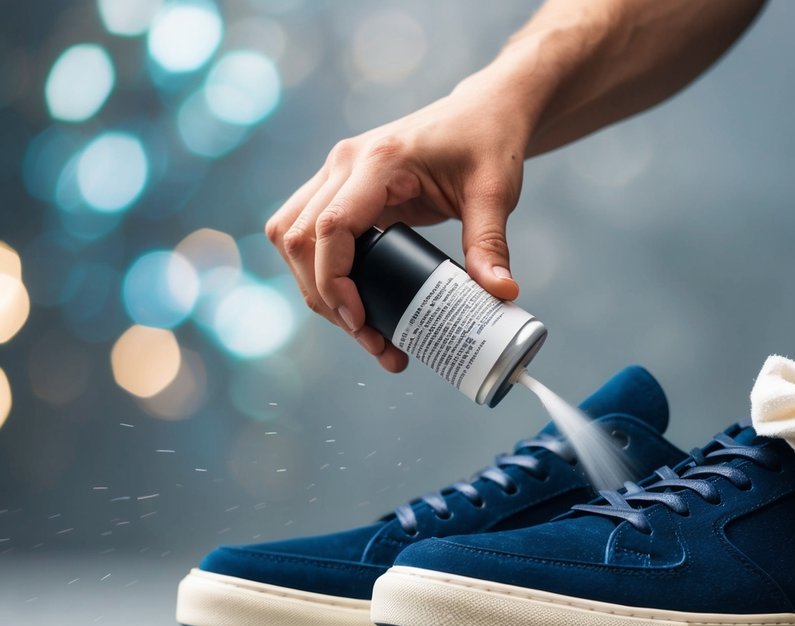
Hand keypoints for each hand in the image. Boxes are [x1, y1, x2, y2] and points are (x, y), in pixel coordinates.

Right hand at [265, 81, 527, 371]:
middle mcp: (345, 163)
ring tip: (363, 330)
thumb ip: (492, 243)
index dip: (334, 281)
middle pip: (300, 238)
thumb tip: (501, 293)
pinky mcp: (341, 189)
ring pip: (292, 237)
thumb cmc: (488, 145)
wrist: (482, 114)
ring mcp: (336, 174)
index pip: (330, 226)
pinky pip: (307, 233)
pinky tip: (354, 302)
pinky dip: (320, 271)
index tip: (360, 323)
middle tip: (372, 342)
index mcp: (379, 161)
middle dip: (325, 298)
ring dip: (316, 288)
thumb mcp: (496, 193)